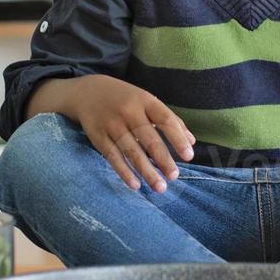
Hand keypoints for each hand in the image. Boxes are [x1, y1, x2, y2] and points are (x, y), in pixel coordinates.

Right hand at [68, 74, 195, 191]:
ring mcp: (112, 124)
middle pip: (149, 138)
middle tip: (174, 176)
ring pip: (132, 151)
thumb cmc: (126, 99)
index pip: (165, 120)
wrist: (88, 91)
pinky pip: (113, 157)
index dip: (178, 139)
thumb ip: (170, 119)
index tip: (189, 156)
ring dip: (147, 171)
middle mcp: (129, 111)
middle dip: (163, 159)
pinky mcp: (98, 137)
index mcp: (145, 101)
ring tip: (160, 187)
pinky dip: (124, 172)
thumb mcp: (148, 101)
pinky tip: (136, 185)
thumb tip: (191, 142)